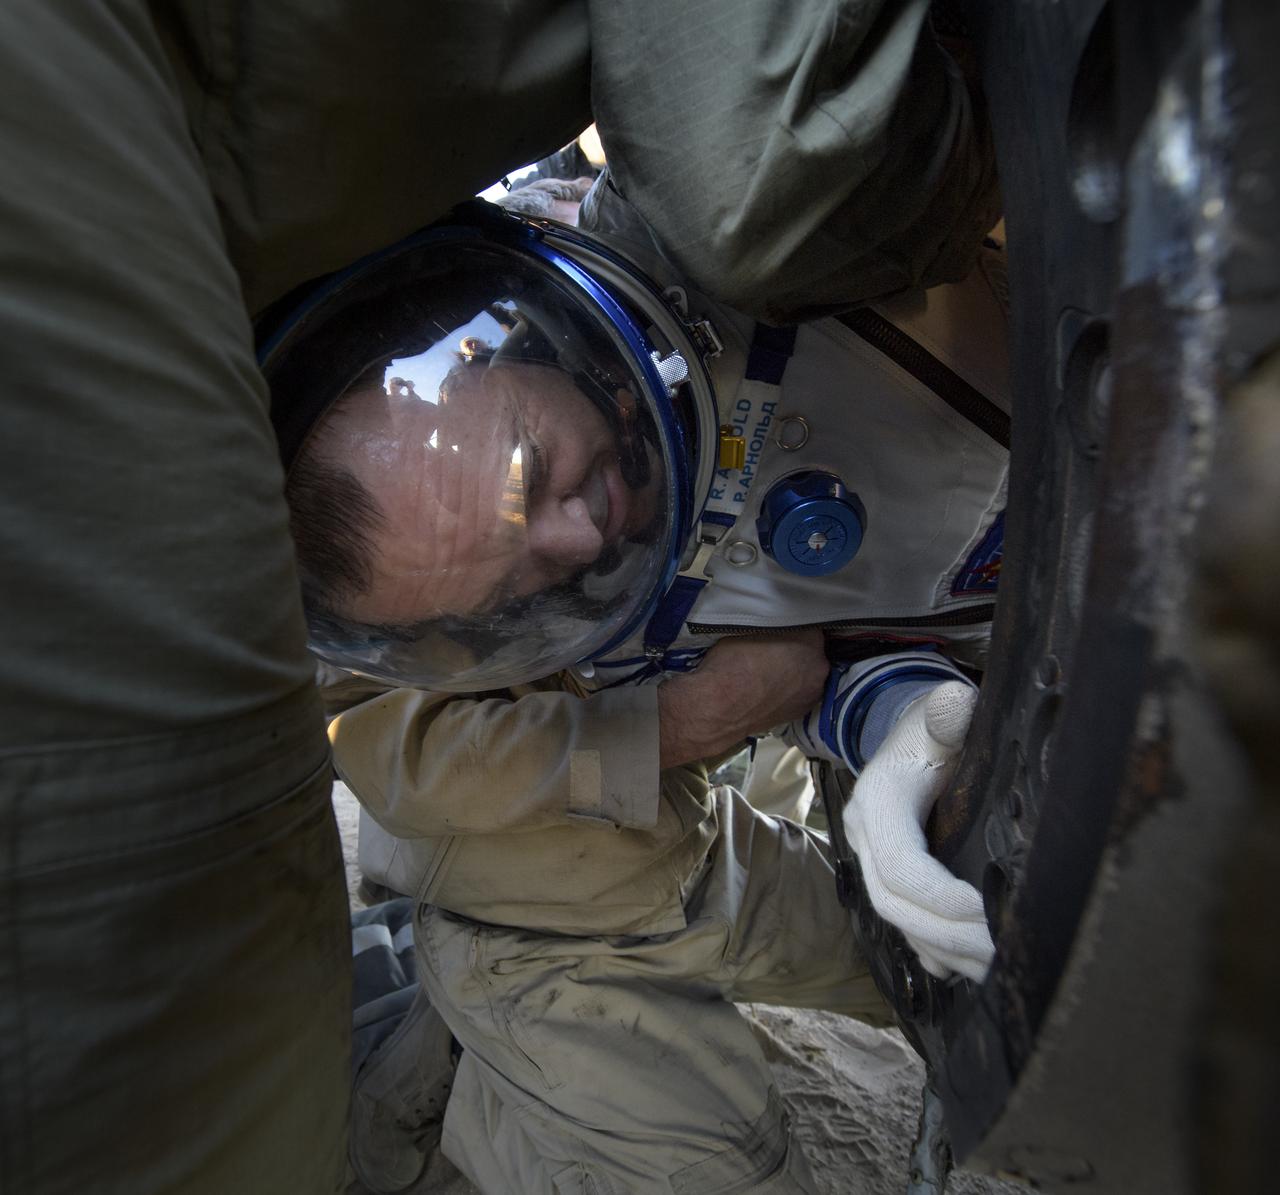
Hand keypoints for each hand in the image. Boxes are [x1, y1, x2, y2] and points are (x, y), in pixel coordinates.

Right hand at [658, 629, 827, 768]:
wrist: (721, 705)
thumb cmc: (732, 663)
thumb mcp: (751, 628)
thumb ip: (773, 625)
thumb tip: (775, 628)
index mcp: (810, 638)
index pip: (809, 625)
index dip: (793, 627)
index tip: (779, 631)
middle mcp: (818, 665)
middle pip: (812, 650)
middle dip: (796, 649)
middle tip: (773, 650)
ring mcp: (812, 691)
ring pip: (807, 673)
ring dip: (795, 671)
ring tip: (769, 672)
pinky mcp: (801, 711)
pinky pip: (799, 693)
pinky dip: (789, 690)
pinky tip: (769, 689)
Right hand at [842, 681, 994, 982]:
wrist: (909, 734)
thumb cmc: (935, 725)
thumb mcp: (942, 710)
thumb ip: (948, 711)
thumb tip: (952, 707)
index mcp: (878, 802)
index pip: (901, 866)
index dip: (941, 897)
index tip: (989, 914)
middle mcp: (865, 835)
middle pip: (895, 904)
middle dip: (948, 934)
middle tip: (1001, 953)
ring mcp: (871, 859)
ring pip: (897, 921)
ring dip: (945, 950)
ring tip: (996, 967)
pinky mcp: (886, 875)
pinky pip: (902, 923)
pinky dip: (932, 950)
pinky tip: (964, 966)